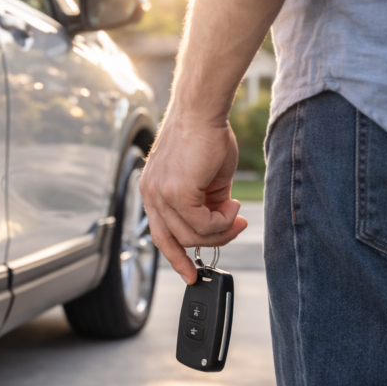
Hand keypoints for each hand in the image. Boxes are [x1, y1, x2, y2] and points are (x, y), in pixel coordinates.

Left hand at [139, 112, 247, 283]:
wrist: (202, 110)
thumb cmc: (205, 136)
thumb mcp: (207, 178)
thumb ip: (208, 203)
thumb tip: (218, 222)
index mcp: (152, 192)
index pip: (159, 235)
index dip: (176, 258)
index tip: (190, 274)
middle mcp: (150, 195)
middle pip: (176, 240)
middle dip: (211, 242)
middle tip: (236, 228)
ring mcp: (159, 195)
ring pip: (192, 235)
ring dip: (221, 230)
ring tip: (236, 215)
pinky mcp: (175, 192)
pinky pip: (202, 223)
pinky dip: (222, 220)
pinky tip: (233, 205)